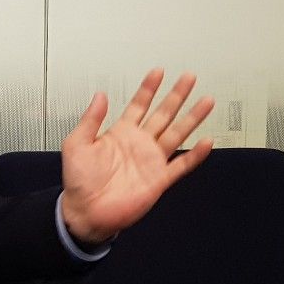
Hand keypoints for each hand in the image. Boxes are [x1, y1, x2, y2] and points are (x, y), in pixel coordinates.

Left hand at [60, 69, 214, 244]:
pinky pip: (181, 165)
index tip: (158, 72)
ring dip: (192, 118)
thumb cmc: (78, 180)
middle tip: (189, 78)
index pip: (138, 105)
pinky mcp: (159, 180)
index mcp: (120, 133)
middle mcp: (139, 143)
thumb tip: (100, 95)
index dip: (148, 89)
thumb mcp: (76, 144)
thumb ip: (90, 119)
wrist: (85, 211)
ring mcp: (151, 160)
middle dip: (176, 96)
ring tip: (206, 101)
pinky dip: (195, 155)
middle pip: (163, 114)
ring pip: (177, 134)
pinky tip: (207, 142)